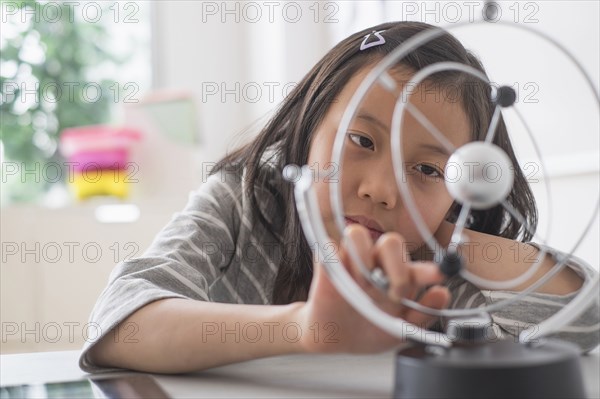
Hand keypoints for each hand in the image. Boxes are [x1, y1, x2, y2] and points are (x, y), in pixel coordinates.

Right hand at [296, 224, 450, 353]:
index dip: (427, 270)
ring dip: (361, 259)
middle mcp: (377, 264)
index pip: (415, 265)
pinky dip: (334, 259)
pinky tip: (339, 279)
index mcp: (398, 277)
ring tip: (360, 286)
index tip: (439, 276)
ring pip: (356, 234)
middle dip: (395, 267)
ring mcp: (350, 261)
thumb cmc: (368, 330)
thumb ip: (423, 315)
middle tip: (391, 294)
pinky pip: (328, 247)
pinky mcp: (326, 263)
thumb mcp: (399, 331)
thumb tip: (443, 294)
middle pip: (390, 241)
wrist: (334, 340)